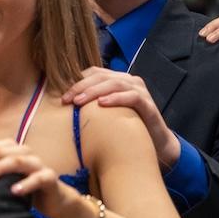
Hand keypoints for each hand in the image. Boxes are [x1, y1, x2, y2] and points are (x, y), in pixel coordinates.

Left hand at [0, 139, 85, 217]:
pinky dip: (25, 184)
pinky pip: (38, 178)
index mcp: (10, 148)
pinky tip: (14, 191)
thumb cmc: (23, 188)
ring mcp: (37, 163)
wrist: (54, 200)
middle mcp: (23, 151)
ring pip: (15, 161)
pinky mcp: (49, 177)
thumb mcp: (3, 179)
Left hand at [60, 68, 180, 166]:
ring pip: (115, 83)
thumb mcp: (107, 114)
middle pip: (101, 76)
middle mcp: (129, 82)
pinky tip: (102, 104)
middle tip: (67, 99)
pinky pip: (132, 97)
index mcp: (118, 80)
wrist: (156, 144)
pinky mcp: (148, 104)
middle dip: (81, 86)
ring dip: (94, 91)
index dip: (77, 80)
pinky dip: (116, 98)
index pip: (94, 72)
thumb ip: (92, 106)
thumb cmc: (127, 128)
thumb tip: (66, 105)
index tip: (62, 94)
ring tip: (79, 101)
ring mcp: (140, 91)